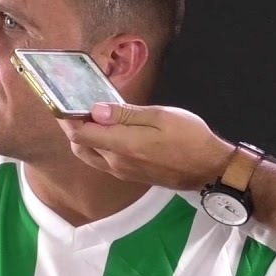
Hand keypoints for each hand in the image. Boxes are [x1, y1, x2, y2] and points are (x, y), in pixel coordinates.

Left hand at [58, 102, 235, 190]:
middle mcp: (116, 162)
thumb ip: (126, 114)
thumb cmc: (190, 137)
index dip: (68, 117)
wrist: (209, 169)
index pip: (80, 133)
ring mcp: (122, 172)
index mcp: (122, 145)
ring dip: (84, 137)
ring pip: (89, 155)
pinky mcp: (130, 176)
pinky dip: (97, 146)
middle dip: (73, 126)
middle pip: (80, 145)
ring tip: (90, 116)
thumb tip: (96, 110)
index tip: (65, 100)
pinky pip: (103, 161)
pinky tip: (108, 131)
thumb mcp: (160, 116)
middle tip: (76, 105)